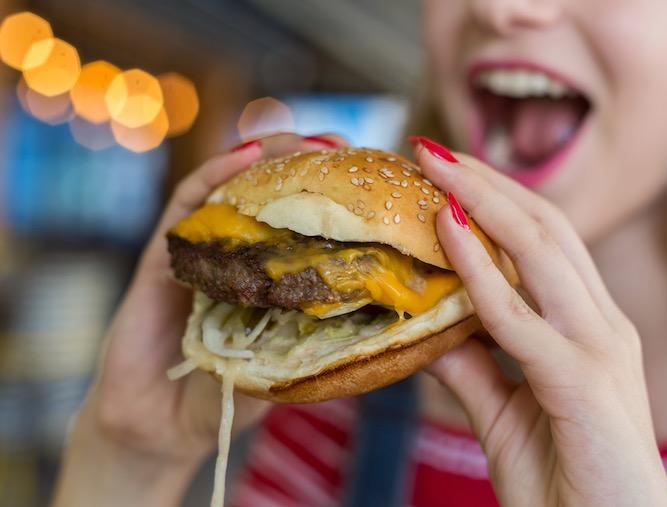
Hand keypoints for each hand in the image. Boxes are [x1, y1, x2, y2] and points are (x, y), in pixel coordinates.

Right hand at [52, 133, 346, 506]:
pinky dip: (214, 175)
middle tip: (339, 145)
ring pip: (233, 188)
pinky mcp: (163, 257)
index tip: (370, 173)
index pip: (304, 226)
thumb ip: (316, 346)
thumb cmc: (226, 400)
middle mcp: (238, 259)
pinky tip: (245, 153)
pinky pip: (187, 206)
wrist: (158, 428)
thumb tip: (384, 323)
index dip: (334, 196)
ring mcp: (201, 253)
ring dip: (265, 156)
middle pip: (272, 196)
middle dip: (305, 164)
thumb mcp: (283, 372)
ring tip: (298, 138)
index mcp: (268, 281)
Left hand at [414, 138, 666, 506]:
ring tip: (435, 166)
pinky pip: (520, 313)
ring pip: (541, 250)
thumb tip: (428, 327)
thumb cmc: (561, 480)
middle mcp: (602, 324)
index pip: (545, 240)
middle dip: (487, 181)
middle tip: (430, 148)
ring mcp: (599, 347)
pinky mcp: (582, 381)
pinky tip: (449, 230)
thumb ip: (472, 365)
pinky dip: (481, 268)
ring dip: (484, 200)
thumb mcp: (502, 411)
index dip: (496, 198)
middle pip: (545, 226)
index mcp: (589, 326)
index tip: (445, 172)